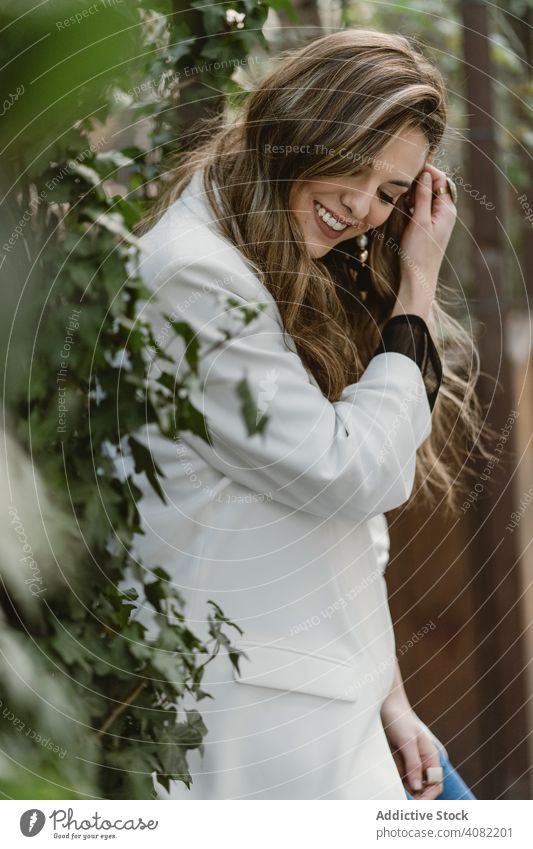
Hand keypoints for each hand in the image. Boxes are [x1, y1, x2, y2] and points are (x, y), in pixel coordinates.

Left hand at [381, 695, 443, 799]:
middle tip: (401, 805)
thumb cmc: (399, 720)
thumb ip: (413, 763)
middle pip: (423, 788)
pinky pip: (399, 778)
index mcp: (430, 757)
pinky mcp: (397, 761)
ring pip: (410, 786)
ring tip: (393, 797)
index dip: (428, 796)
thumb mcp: (407, 741)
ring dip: (404, 792)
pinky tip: (389, 786)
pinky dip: (395, 784)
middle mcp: (421, 762)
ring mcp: (409, 762)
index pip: (435, 784)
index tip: (415, 804)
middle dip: (415, 798)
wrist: (383, 705)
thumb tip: (418, 787)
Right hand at [393, 162, 456, 320]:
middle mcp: (446, 213)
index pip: (441, 180)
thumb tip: (425, 174)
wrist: (418, 279)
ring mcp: (439, 221)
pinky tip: (403, 206)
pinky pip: (424, 208)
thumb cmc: (418, 252)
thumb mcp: (419, 222)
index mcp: (448, 210)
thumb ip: (423, 197)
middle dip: (420, 180)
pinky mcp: (430, 228)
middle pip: (435, 187)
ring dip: (415, 192)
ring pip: (428, 197)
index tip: (409, 166)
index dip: (427, 170)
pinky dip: (414, 203)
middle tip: (402, 179)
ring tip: (400, 191)